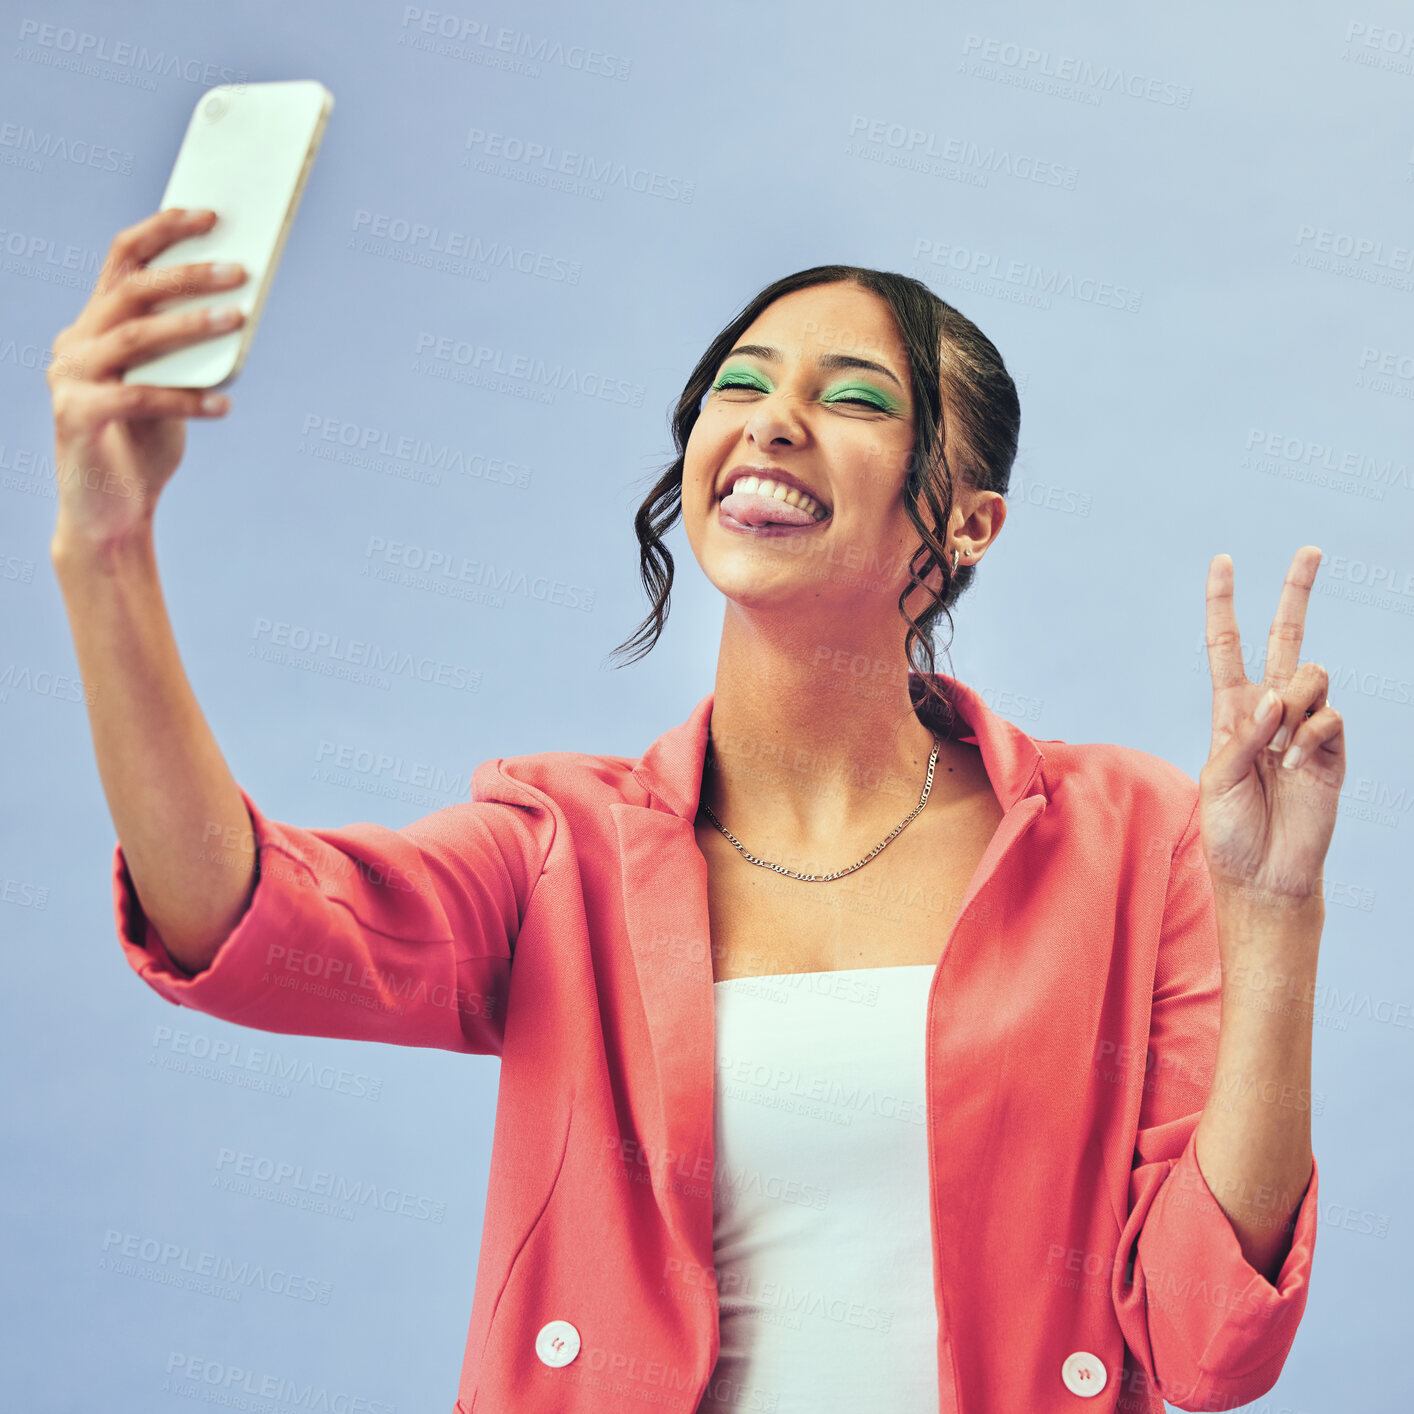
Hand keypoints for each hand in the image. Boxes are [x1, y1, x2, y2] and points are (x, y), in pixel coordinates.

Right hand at [45, 207, 246, 549]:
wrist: (110, 515)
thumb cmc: (143, 447)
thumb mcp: (170, 388)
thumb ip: (187, 352)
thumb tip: (238, 307)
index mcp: (94, 326)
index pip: (124, 260)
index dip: (163, 231)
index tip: (209, 214)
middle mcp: (75, 343)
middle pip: (132, 290)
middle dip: (188, 274)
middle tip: (240, 270)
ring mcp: (70, 379)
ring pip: (134, 337)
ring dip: (190, 325)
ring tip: (238, 319)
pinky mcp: (75, 417)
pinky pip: (138, 398)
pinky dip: (184, 400)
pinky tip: (225, 405)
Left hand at [1199, 547, 1345, 910]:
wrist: (1263, 873)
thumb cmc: (1229, 828)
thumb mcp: (1216, 779)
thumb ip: (1241, 736)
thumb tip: (1276, 698)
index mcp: (1231, 710)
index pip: (1226, 646)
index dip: (1223, 605)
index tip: (1223, 561)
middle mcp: (1269, 710)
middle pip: (1285, 639)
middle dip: (1297, 593)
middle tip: (1311, 549)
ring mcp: (1304, 727)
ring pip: (1311, 674)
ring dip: (1293, 700)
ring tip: (1279, 747)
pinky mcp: (1332, 749)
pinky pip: (1328, 716)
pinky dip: (1308, 736)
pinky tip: (1294, 765)